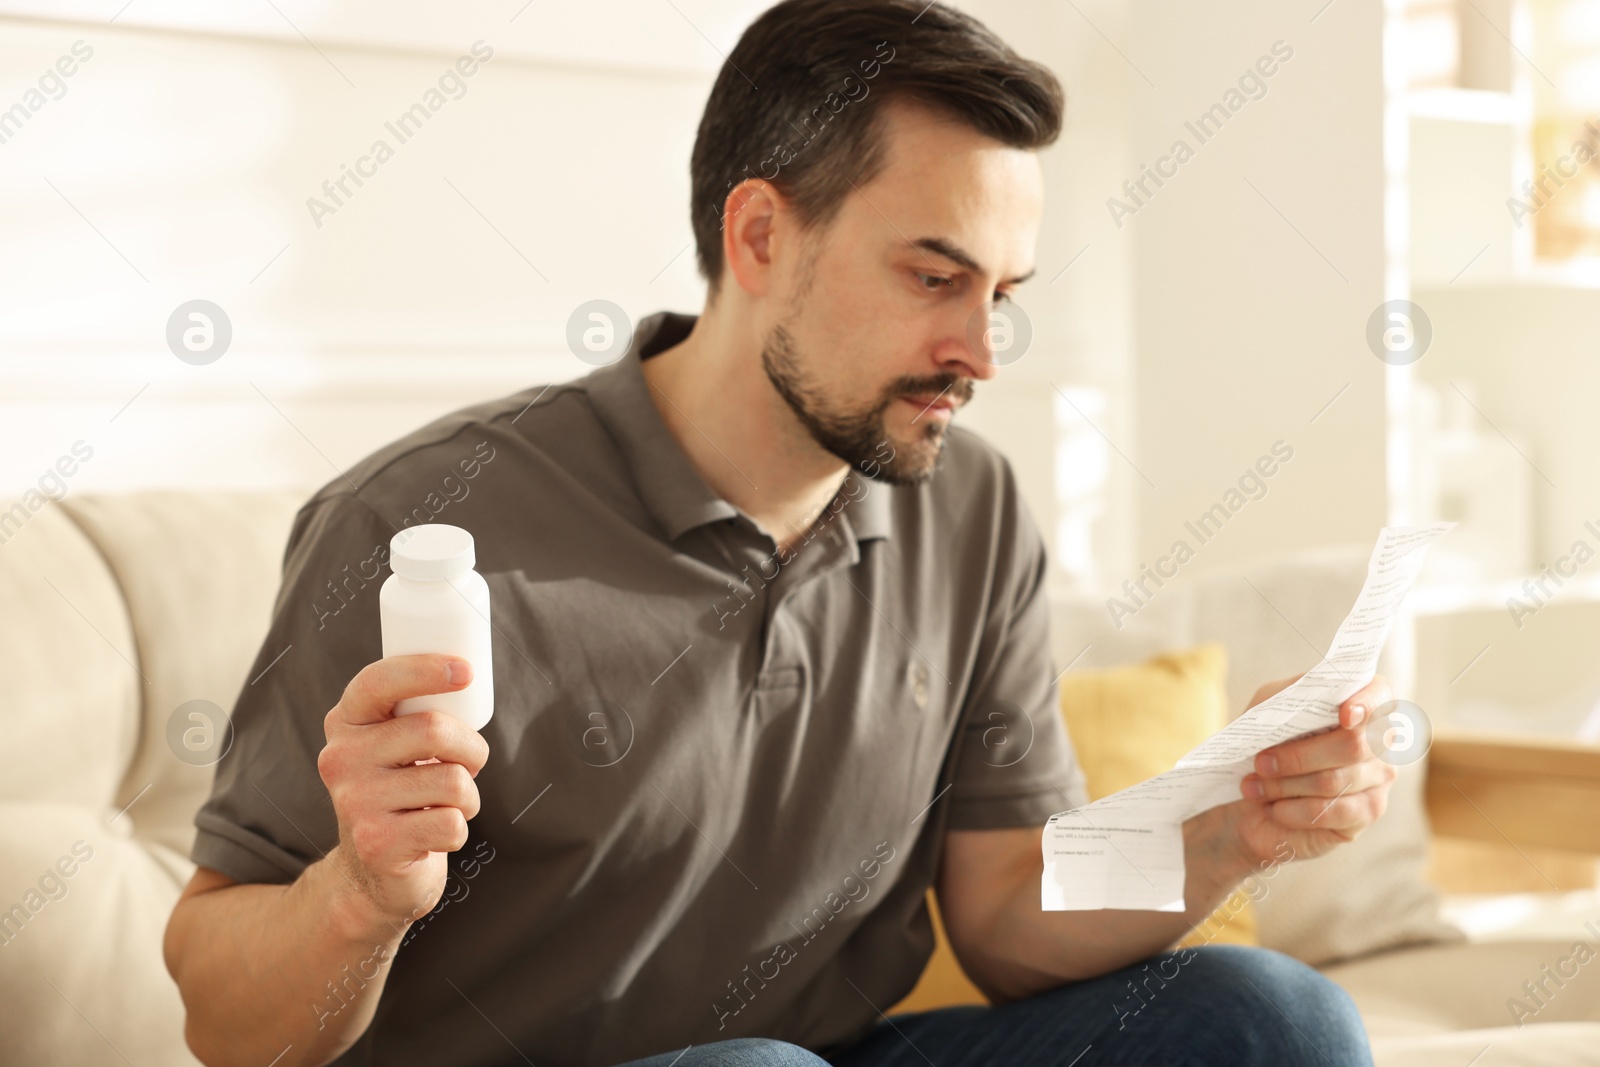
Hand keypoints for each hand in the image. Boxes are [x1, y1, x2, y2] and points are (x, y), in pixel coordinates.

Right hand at [316, 654, 489, 931]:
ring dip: (468, 796)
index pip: (380, 681)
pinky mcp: (376, 843)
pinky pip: (452, 823)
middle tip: (469, 764)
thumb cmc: (401, 793)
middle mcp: (341, 759)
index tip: (466, 671)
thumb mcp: (393, 745)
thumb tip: (466, 675)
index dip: (426, 669)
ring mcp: (354, 802)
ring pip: (453, 780)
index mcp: (346, 723)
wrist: (371, 874)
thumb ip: (414, 711)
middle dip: (472, 748)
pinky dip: (457, 830)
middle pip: (434, 729)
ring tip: (446, 805)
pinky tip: (432, 834)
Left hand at [1227, 673, 1398, 868]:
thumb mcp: (1266, 710)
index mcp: (1358, 701)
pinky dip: (1296, 811)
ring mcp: (1380, 776)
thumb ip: (1288, 698)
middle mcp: (1380, 737)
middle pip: (1353, 746)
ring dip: (1286, 786)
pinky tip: (1275, 809)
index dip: (1367, 703)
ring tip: (1254, 787)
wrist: (1250, 793)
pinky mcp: (1369, 811)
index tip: (1344, 715)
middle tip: (1261, 763)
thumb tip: (1306, 696)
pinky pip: (1336, 812)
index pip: (1379, 694)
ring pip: (1336, 781)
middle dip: (1298, 756)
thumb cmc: (1265, 742)